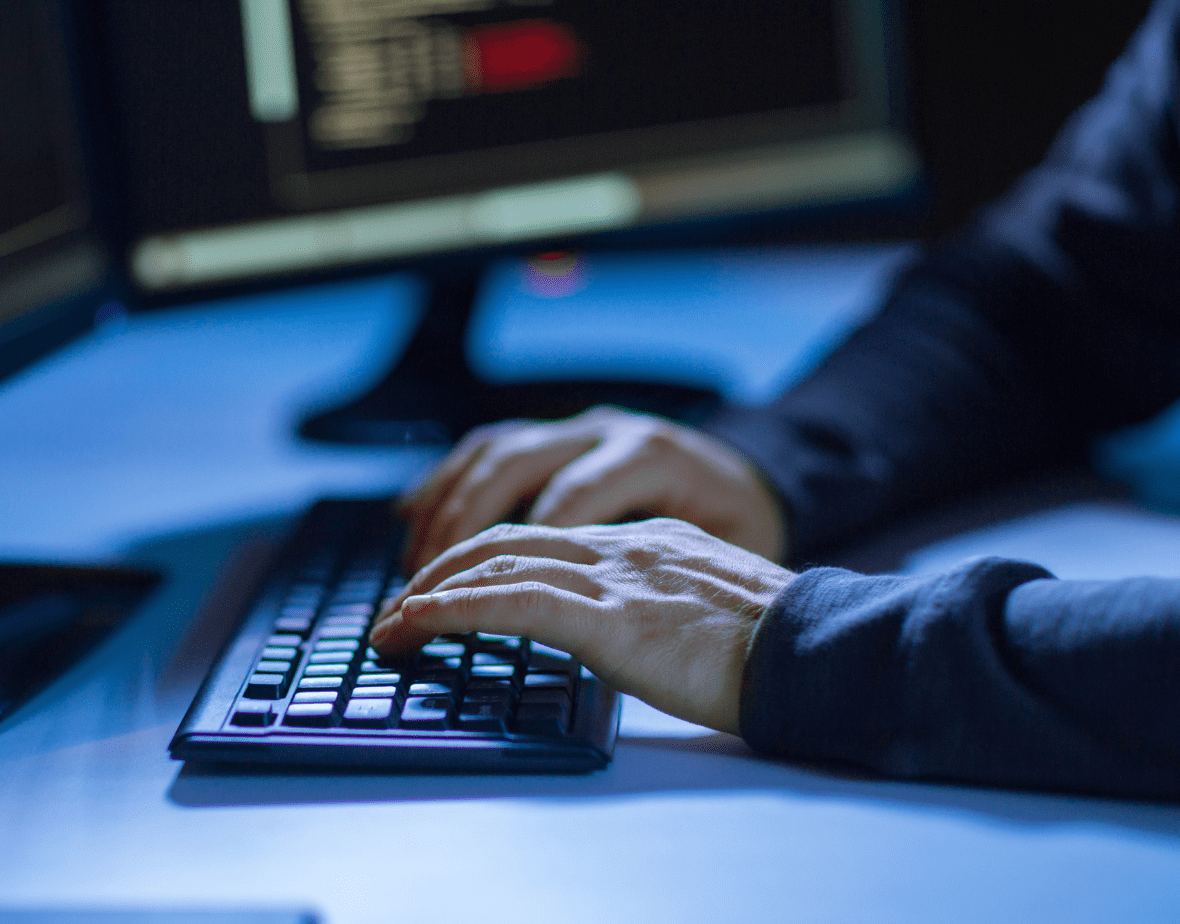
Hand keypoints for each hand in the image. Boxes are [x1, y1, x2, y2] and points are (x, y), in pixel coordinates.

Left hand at [370, 518, 794, 734]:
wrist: (825, 653)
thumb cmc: (781, 646)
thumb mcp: (707, 606)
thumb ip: (656, 601)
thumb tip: (621, 626)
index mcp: (645, 541)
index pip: (543, 532)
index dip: (483, 557)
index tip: (445, 583)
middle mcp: (621, 545)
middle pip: (506, 538)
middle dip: (441, 567)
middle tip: (399, 604)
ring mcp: (613, 576)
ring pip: (497, 564)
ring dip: (429, 593)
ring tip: (390, 626)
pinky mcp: (609, 617)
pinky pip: (509, 603)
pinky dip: (450, 611)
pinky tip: (416, 624)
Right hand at [400, 406, 786, 573]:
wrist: (767, 507)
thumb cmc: (743, 556)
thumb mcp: (713, 569)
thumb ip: (647, 585)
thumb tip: (577, 622)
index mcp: (653, 459)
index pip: (565, 506)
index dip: (513, 560)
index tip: (465, 608)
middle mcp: (610, 433)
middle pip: (511, 471)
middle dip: (456, 537)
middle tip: (417, 598)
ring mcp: (583, 431)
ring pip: (494, 456)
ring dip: (444, 512)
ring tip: (411, 572)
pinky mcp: (567, 440)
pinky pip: (494, 449)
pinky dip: (449, 482)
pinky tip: (414, 515)